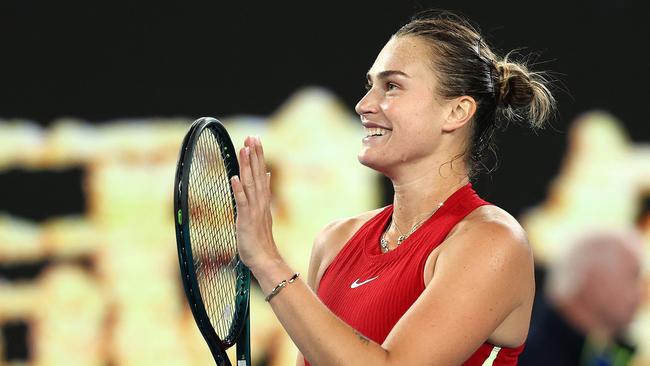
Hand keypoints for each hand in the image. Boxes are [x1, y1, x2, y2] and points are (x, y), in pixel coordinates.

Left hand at [230, 135, 279, 271]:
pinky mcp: (246, 219)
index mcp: (262, 199)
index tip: (255, 140)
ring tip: (244, 150)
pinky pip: (242, 202)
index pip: (261, 173)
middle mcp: (260, 201)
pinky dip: (238, 189)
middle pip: (258, 174)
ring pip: (250, 183)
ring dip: (247, 166)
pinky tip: (234, 177)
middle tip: (252, 137)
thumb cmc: (259, 238)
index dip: (258, 156)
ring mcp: (254, 209)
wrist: (264, 258)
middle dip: (255, 155)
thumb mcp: (262, 212)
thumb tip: (266, 175)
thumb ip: (264, 192)